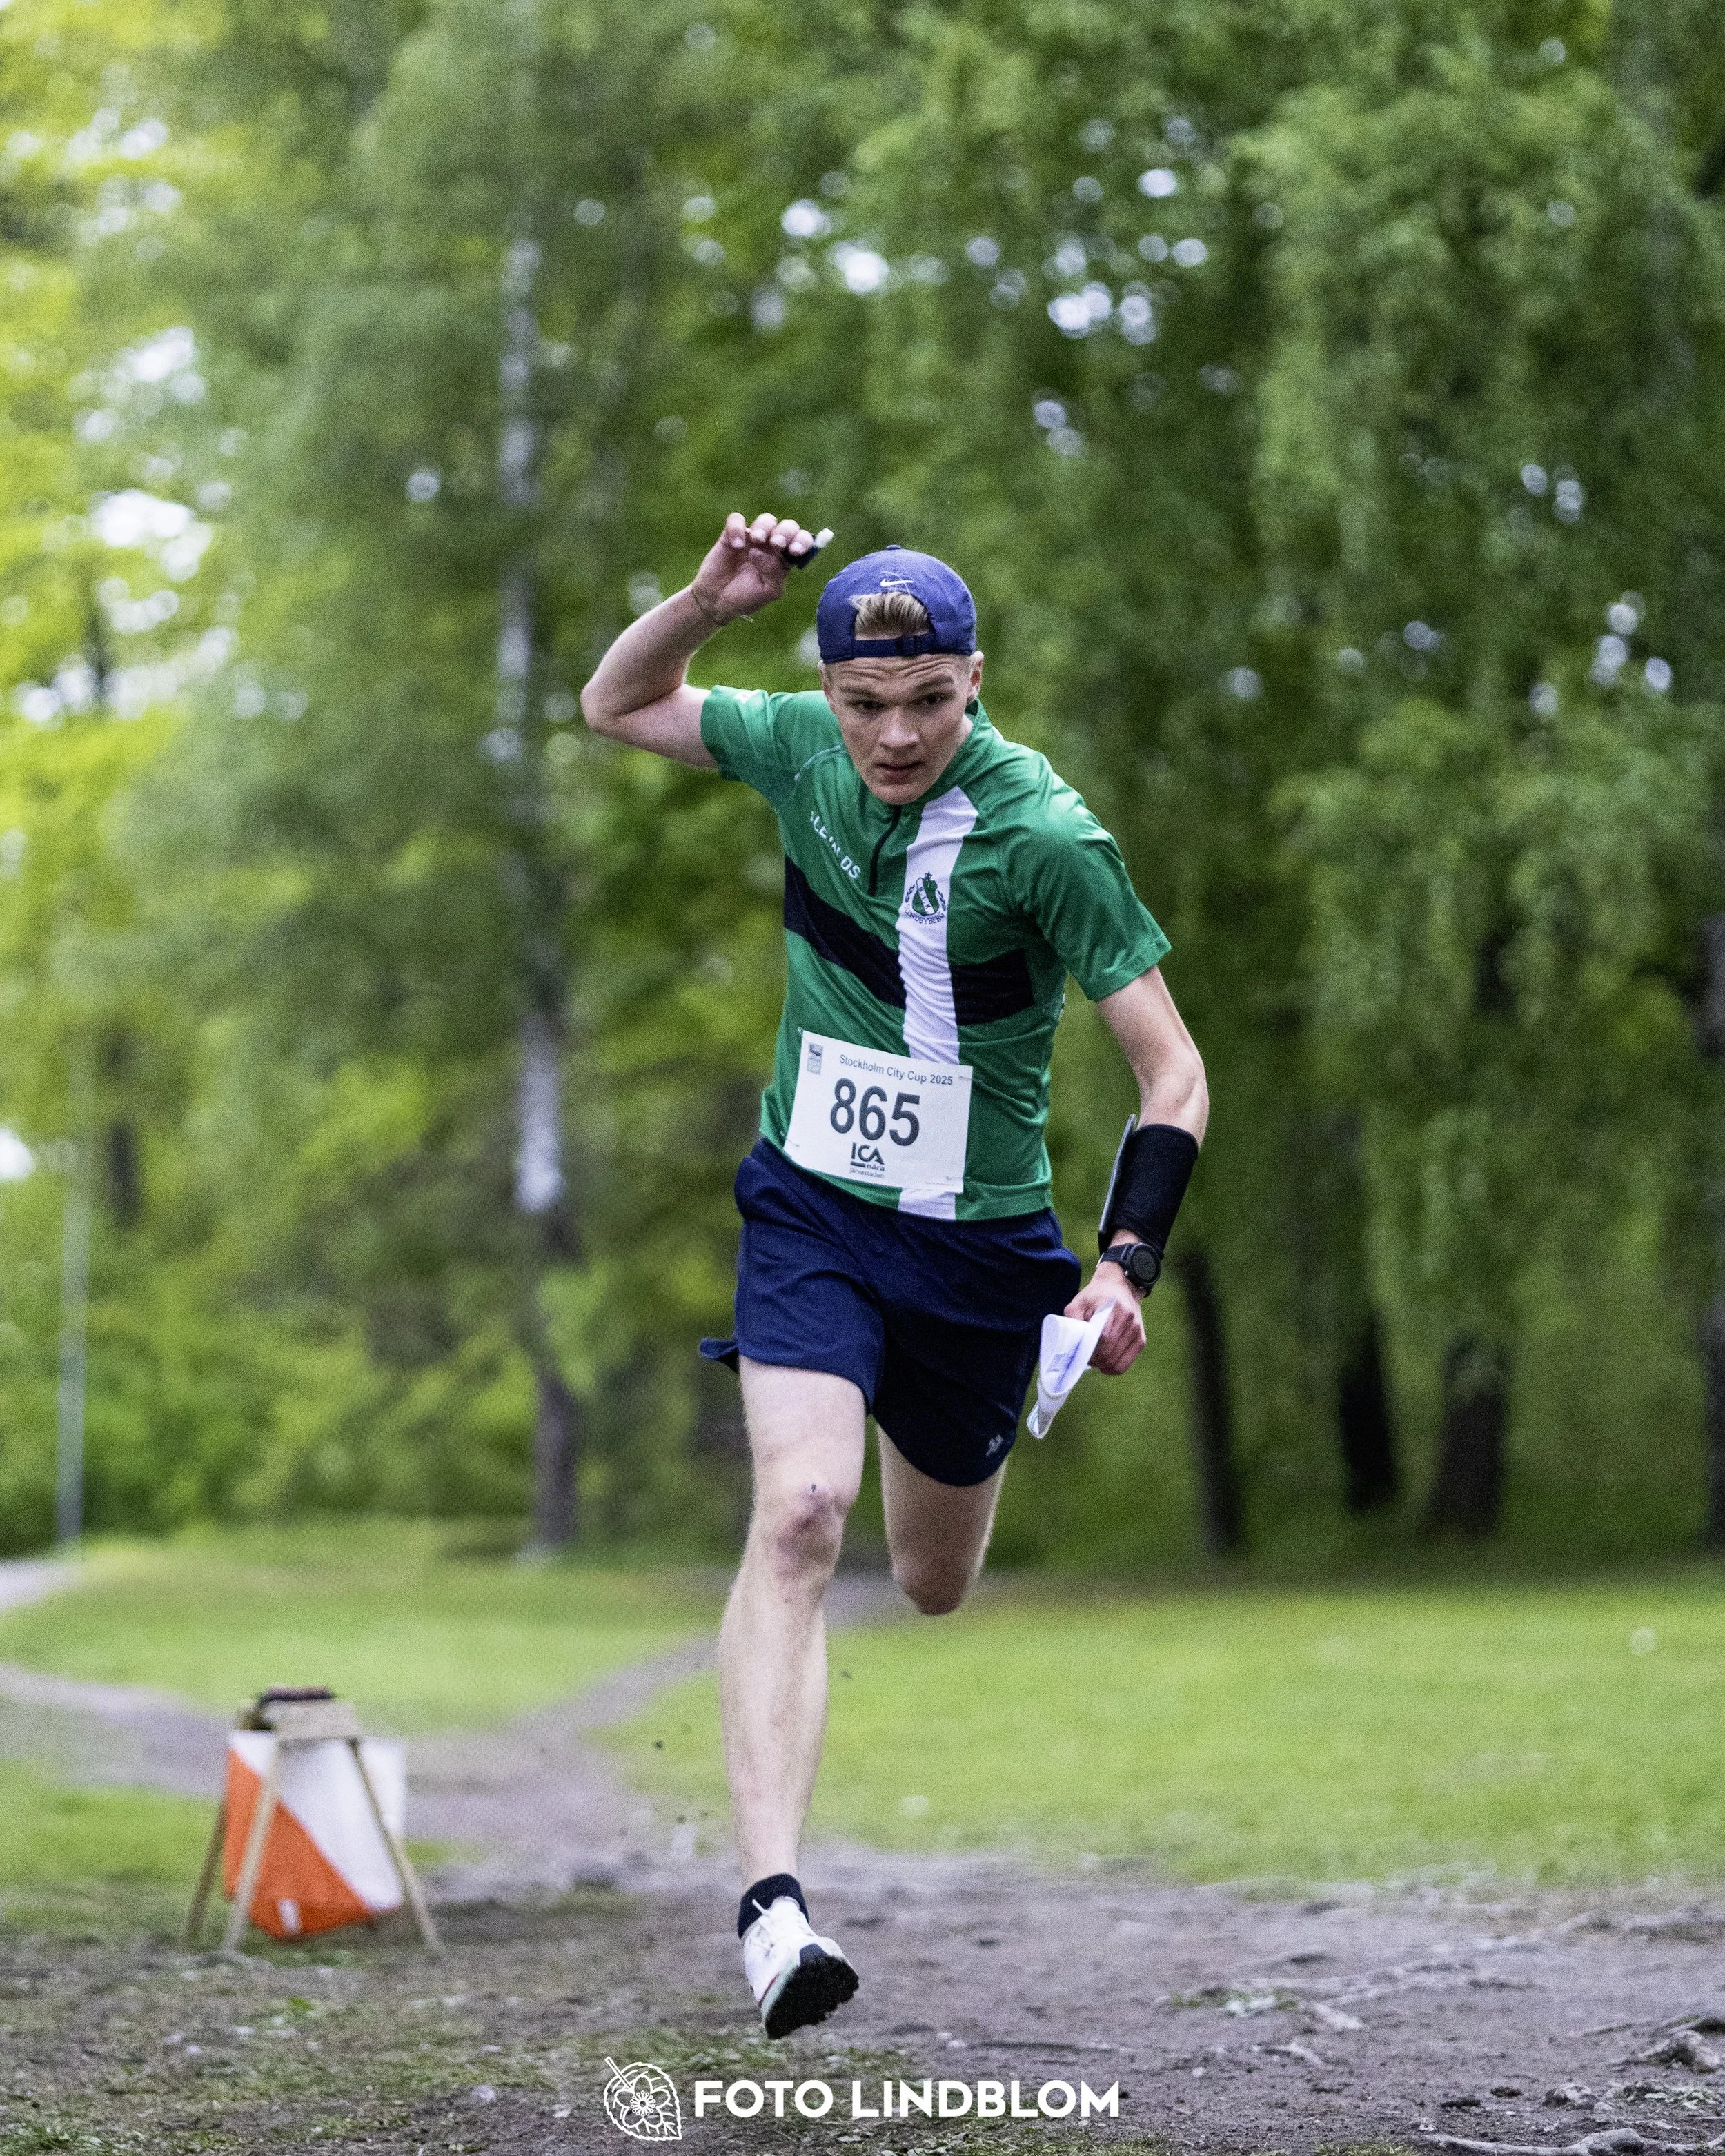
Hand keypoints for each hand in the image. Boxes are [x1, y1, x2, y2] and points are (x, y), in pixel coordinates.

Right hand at [689, 511, 829, 625]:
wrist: (716, 601)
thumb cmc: (745, 598)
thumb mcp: (767, 591)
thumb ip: (775, 573)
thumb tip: (765, 551)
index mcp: (784, 559)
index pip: (801, 542)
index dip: (803, 542)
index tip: (795, 551)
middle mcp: (771, 546)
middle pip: (788, 526)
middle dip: (785, 532)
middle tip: (776, 544)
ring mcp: (752, 538)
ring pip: (766, 519)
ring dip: (764, 527)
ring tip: (756, 541)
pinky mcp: (731, 534)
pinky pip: (736, 519)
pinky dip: (737, 528)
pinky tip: (736, 545)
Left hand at [1064, 1264, 1146, 1375]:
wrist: (1121, 1285)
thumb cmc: (1096, 1295)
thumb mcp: (1079, 1301)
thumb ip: (1072, 1321)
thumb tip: (1069, 1344)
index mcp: (1113, 1308)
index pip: (1103, 1338)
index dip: (1090, 1350)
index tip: (1081, 1351)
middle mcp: (1128, 1319)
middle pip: (1109, 1353)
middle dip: (1095, 1360)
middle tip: (1085, 1357)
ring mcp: (1136, 1330)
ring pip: (1117, 1361)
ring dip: (1103, 1365)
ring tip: (1094, 1359)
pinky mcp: (1141, 1339)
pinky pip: (1127, 1363)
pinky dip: (1114, 1368)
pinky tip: (1105, 1364)